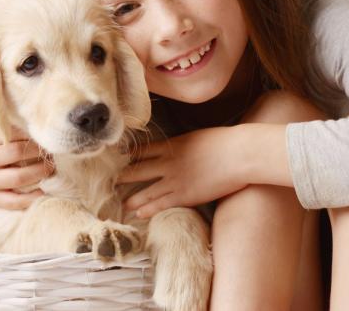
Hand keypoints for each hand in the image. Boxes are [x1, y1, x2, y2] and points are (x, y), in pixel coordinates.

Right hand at [0, 128, 53, 209]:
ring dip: (39, 173)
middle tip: (51, 153)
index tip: (46, 137)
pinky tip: (43, 191)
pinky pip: (14, 201)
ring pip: (17, 178)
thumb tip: (44, 132)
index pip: (12, 133)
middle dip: (38, 153)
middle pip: (16, 153)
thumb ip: (15, 132)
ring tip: (51, 169)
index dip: (32, 135)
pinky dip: (31, 198)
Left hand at [117, 126, 250, 218]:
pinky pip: (161, 204)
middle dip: (122, 176)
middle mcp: (168, 162)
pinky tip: (139, 212)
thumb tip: (179, 147)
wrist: (239, 154)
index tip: (117, 159)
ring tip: (121, 203)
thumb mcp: (198, 137)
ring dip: (131, 198)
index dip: (128, 156)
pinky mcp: (185, 195)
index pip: (142, 151)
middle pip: (137, 170)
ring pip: (145, 191)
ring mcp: (175, 180)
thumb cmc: (225, 142)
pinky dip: (148, 208)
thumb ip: (184, 144)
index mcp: (172, 145)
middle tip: (108, 182)